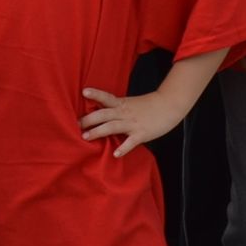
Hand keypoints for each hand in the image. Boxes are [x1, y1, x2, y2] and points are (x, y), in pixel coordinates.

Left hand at [80, 84, 197, 157]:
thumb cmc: (148, 105)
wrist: (169, 105)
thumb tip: (101, 113)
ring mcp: (133, 123)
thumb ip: (117, 108)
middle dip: (89, 119)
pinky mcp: (142, 133)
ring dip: (98, 132)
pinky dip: (123, 148)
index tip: (84, 92)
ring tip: (85, 137)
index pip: (106, 97)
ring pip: (112, 126)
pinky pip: (131, 142)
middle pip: (104, 114)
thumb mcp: (130, 103)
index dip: (96, 94)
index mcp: (122, 104)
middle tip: (76, 125)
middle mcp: (125, 112)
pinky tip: (116, 154)